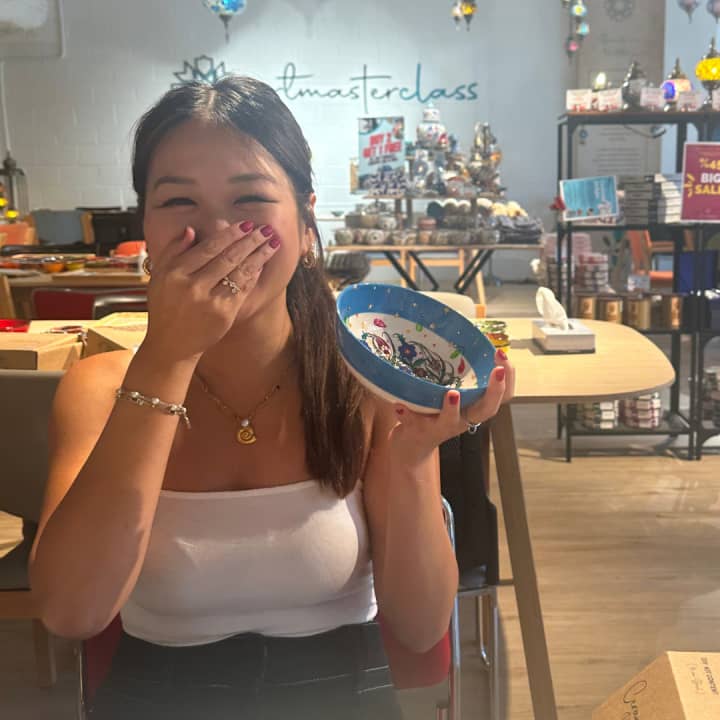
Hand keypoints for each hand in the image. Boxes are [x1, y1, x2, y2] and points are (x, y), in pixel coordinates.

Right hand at [141, 221, 279, 361]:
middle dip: (250, 241)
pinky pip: (242, 290)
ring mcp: (209, 301)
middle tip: (267, 229)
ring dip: (259, 256)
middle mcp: (193, 286)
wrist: (171, 344)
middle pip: (227, 257)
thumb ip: (173, 250)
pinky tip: (262, 264)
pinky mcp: (224, 314)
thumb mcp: (159, 276)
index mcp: (175, 273)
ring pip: (239, 272)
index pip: (208, 248)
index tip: (246, 224)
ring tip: (273, 243)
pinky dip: (253, 276)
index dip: (230, 234)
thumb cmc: (165, 307)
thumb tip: (191, 230)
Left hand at [389, 349, 514, 464]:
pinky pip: (413, 424)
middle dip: (494, 390)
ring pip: (451, 422)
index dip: (509, 377)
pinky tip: (399, 406)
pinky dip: (407, 415)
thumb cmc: (436, 411)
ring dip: (452, 408)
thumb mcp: (454, 393)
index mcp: (475, 407)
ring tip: (452, 393)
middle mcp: (464, 419)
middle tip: (496, 370)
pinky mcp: (419, 432)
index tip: (501, 354)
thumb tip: (463, 336)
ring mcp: (441, 427)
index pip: (504, 395)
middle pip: (487, 409)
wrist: (412, 444)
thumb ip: (460, 375)